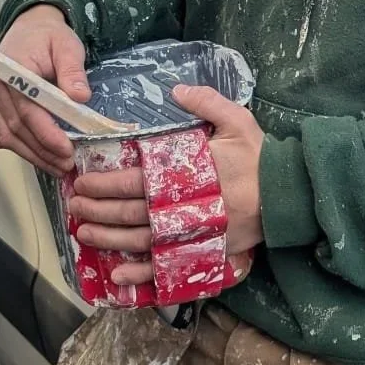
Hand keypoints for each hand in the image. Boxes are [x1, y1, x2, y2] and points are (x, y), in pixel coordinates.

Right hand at [0, 5, 89, 177]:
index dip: (47, 135)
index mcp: (11, 70)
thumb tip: (81, 97)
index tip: (67, 151)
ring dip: (33, 156)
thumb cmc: (49, 38)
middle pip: (16, 129)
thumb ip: (73, 70)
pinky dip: (18, 149)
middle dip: (44, 152)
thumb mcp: (68, 46)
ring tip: (57, 166)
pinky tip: (39, 156)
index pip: (27, 111)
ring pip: (6, 137)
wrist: (28, 30)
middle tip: (67, 165)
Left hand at [69, 85, 263, 288]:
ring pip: (140, 240)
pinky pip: (165, 268)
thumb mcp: (238, 121)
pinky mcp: (202, 253)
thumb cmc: (260, 159)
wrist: (290, 197)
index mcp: (186, 174)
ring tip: (84, 235)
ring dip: (109, 239)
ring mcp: (191, 234)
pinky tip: (118, 274)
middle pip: (130, 212)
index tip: (83, 182)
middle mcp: (183, 207)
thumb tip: (176, 90)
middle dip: (97, 211)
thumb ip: (206, 102)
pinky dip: (140, 273)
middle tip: (74, 208)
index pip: (135, 179)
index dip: (105, 183)